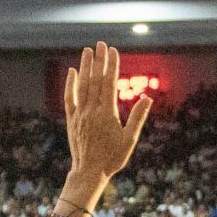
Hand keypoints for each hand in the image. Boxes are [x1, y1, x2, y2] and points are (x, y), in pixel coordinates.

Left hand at [62, 42, 151, 190]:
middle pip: (95, 80)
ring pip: (82, 85)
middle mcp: (91, 111)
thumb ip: (137, 118)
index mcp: (107, 114)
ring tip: (87, 51)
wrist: (89, 172)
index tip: (113, 50)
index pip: (109, 83)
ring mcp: (80, 114)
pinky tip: (72, 72)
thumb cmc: (112, 158)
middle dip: (98, 60)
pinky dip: (70, 84)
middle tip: (100, 43)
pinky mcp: (71, 119)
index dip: (111, 65)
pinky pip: (70, 98)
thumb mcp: (129, 140)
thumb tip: (147, 98)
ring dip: (85, 66)